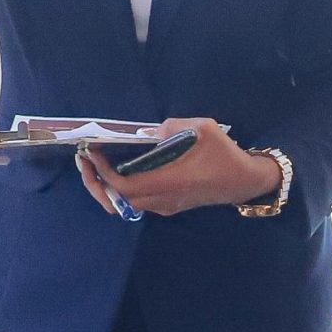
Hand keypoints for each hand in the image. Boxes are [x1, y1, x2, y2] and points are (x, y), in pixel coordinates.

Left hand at [76, 117, 282, 218]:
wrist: (245, 181)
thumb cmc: (226, 156)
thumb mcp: (204, 129)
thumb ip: (174, 126)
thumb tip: (153, 131)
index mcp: (167, 183)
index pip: (122, 187)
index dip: (102, 172)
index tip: (92, 152)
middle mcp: (161, 199)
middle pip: (116, 201)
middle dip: (95, 182)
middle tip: (86, 161)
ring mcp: (165, 205)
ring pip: (125, 203)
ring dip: (107, 185)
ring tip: (98, 163)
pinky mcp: (169, 204)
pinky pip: (137, 200)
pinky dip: (122, 187)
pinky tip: (123, 167)